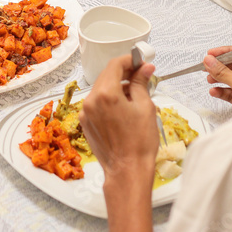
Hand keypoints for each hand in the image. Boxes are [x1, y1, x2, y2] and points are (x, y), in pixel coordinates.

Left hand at [79, 55, 157, 178]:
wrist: (127, 171)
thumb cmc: (139, 143)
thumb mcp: (145, 107)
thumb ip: (141, 83)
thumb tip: (145, 68)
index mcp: (105, 94)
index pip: (115, 65)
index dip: (129, 60)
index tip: (140, 63)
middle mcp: (91, 100)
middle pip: (106, 75)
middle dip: (124, 73)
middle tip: (141, 75)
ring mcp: (85, 112)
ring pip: (101, 89)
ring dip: (116, 86)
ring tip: (135, 94)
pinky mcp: (85, 122)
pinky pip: (97, 103)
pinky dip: (109, 100)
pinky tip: (123, 107)